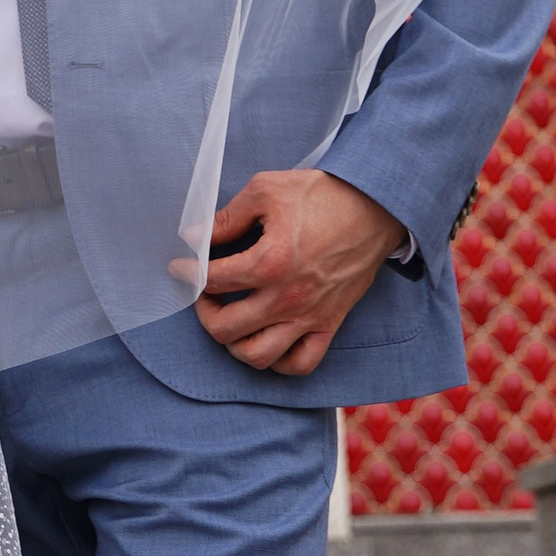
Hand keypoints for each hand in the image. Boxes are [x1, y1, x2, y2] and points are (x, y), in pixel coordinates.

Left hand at [174, 168, 403, 374]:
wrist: (373, 207)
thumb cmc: (321, 195)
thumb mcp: (267, 191)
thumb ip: (226, 218)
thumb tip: (193, 237)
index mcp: (269, 261)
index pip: (212, 280)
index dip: (188, 272)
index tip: (181, 266)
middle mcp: (287, 297)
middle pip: (226, 329)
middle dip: (204, 313)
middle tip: (204, 295)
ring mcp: (309, 316)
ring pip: (257, 356)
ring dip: (234, 343)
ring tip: (230, 320)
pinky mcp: (329, 324)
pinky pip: (300, 364)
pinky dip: (278, 362)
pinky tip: (266, 340)